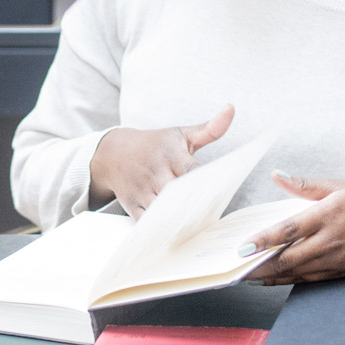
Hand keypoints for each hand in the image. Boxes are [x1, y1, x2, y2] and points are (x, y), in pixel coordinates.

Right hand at [90, 104, 234, 217]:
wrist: (112, 153)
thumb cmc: (154, 145)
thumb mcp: (179, 134)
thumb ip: (209, 129)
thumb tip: (231, 109)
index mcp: (170, 154)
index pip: (191, 170)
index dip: (205, 182)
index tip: (220, 190)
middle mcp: (155, 172)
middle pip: (178, 194)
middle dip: (194, 204)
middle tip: (213, 215)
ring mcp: (143, 190)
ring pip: (163, 211)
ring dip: (180, 220)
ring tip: (198, 227)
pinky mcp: (133, 205)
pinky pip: (148, 222)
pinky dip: (161, 230)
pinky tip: (177, 235)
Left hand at [242, 173, 344, 283]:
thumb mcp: (334, 186)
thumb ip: (302, 184)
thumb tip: (277, 175)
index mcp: (326, 216)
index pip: (289, 230)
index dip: (265, 240)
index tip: (244, 245)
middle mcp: (330, 241)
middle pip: (289, 257)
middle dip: (260, 264)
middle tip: (237, 267)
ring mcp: (335, 259)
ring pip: (297, 271)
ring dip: (270, 275)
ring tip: (246, 274)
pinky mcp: (339, 271)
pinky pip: (308, 279)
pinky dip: (286, 280)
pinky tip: (270, 278)